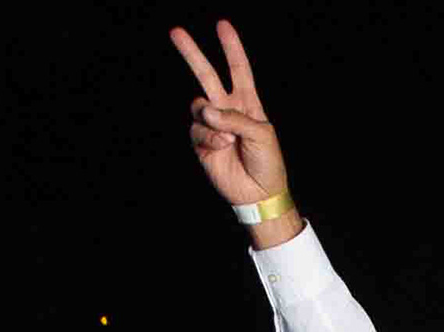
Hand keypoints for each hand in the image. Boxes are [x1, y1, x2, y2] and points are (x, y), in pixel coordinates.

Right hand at [169, 19, 287, 209]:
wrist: (259, 194)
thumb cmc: (268, 162)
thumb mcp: (261, 133)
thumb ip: (235, 117)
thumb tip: (206, 110)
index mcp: (247, 102)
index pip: (238, 69)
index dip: (231, 47)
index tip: (222, 25)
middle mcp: (227, 109)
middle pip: (206, 75)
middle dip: (192, 53)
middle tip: (175, 32)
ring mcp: (213, 125)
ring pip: (198, 106)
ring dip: (211, 120)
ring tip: (227, 138)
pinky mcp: (202, 143)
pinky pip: (197, 130)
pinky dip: (208, 138)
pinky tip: (221, 148)